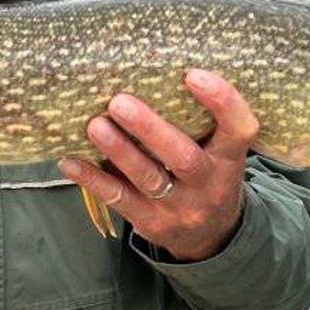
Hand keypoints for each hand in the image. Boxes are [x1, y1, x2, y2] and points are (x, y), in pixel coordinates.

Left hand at [58, 70, 255, 261]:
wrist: (211, 236)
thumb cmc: (206, 175)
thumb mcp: (218, 152)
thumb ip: (198, 122)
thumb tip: (147, 73)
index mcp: (229, 159)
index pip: (239, 129)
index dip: (222, 101)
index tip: (194, 74)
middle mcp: (208, 185)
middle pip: (183, 158)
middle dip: (150, 129)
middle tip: (120, 102)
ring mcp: (180, 209)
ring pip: (148, 179)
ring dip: (118, 151)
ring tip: (95, 125)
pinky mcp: (151, 224)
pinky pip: (119, 200)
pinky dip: (93, 179)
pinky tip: (70, 161)